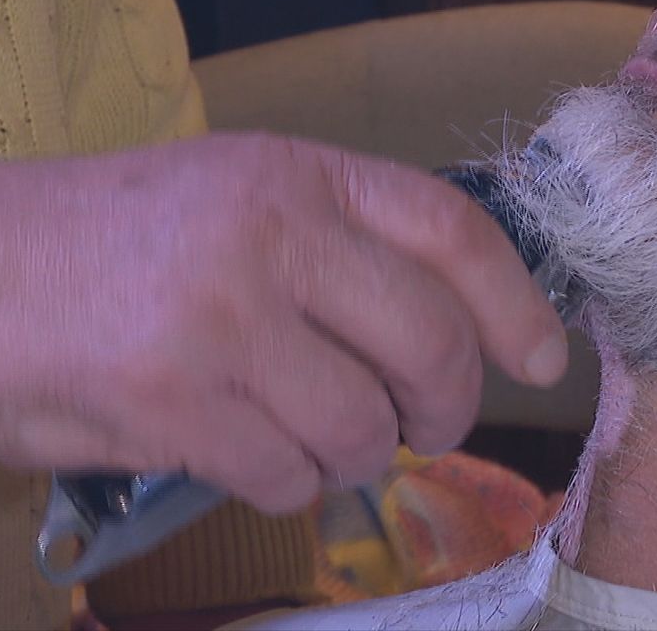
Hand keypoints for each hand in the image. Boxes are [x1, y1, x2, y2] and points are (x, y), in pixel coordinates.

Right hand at [0, 133, 567, 512]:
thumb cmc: (115, 239)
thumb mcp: (240, 196)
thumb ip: (344, 244)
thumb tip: (464, 326)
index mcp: (300, 175)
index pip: (451, 232)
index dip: (516, 303)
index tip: (542, 359)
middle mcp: (272, 236)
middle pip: (431, 344)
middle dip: (446, 408)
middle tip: (427, 426)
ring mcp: (223, 320)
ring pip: (363, 426)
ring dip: (355, 453)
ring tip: (311, 434)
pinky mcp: (174, 402)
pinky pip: (288, 475)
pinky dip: (286, 482)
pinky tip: (250, 452)